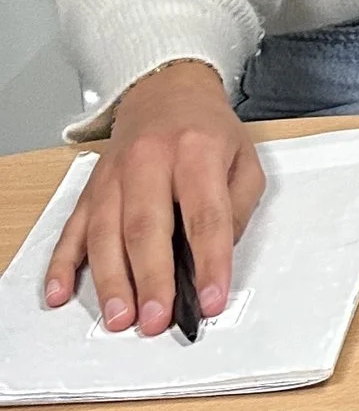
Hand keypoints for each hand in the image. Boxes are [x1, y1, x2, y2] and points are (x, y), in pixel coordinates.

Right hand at [43, 61, 264, 334]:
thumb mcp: (245, 159)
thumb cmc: (207, 131)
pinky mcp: (90, 188)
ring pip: (105, 232)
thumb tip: (217, 257)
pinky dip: (63, 263)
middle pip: (146, 227)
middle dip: (151, 279)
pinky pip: (72, 228)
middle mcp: (149, 161)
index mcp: (196, 152)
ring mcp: (113, 175)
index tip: (209, 300)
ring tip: (120, 317)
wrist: (166, 91)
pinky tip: (61, 292)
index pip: (205, 216)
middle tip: (156, 319)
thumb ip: (239, 208)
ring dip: (110, 280)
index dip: (209, 262)